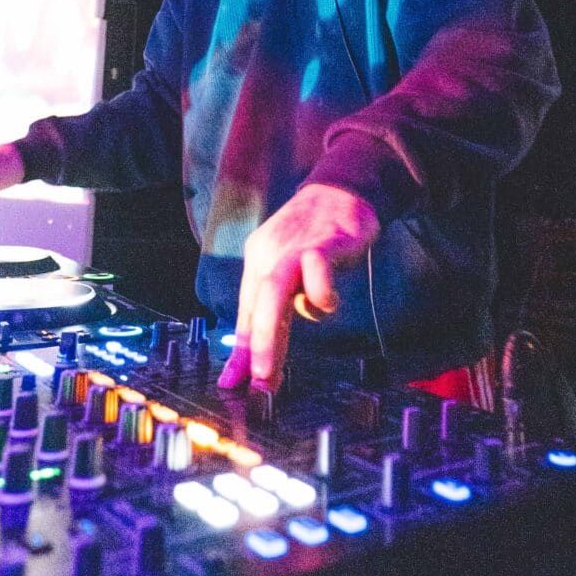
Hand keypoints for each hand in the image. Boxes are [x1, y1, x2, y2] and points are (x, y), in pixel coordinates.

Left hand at [218, 184, 378, 394]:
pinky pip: (318, 279)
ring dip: (271, 334)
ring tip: (276, 361)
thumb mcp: (289, 269)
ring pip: (275, 294)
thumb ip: (275, 308)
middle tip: (257, 384)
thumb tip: (257, 354)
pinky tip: (331, 293)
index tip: (233, 385)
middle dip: (254, 348)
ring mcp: (295, 248)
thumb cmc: (317, 236)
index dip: (239, 350)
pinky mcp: (323, 244)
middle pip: (256, 306)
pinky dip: (324, 297)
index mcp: (258, 262)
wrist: (342, 190)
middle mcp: (269, 254)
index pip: (244, 313)